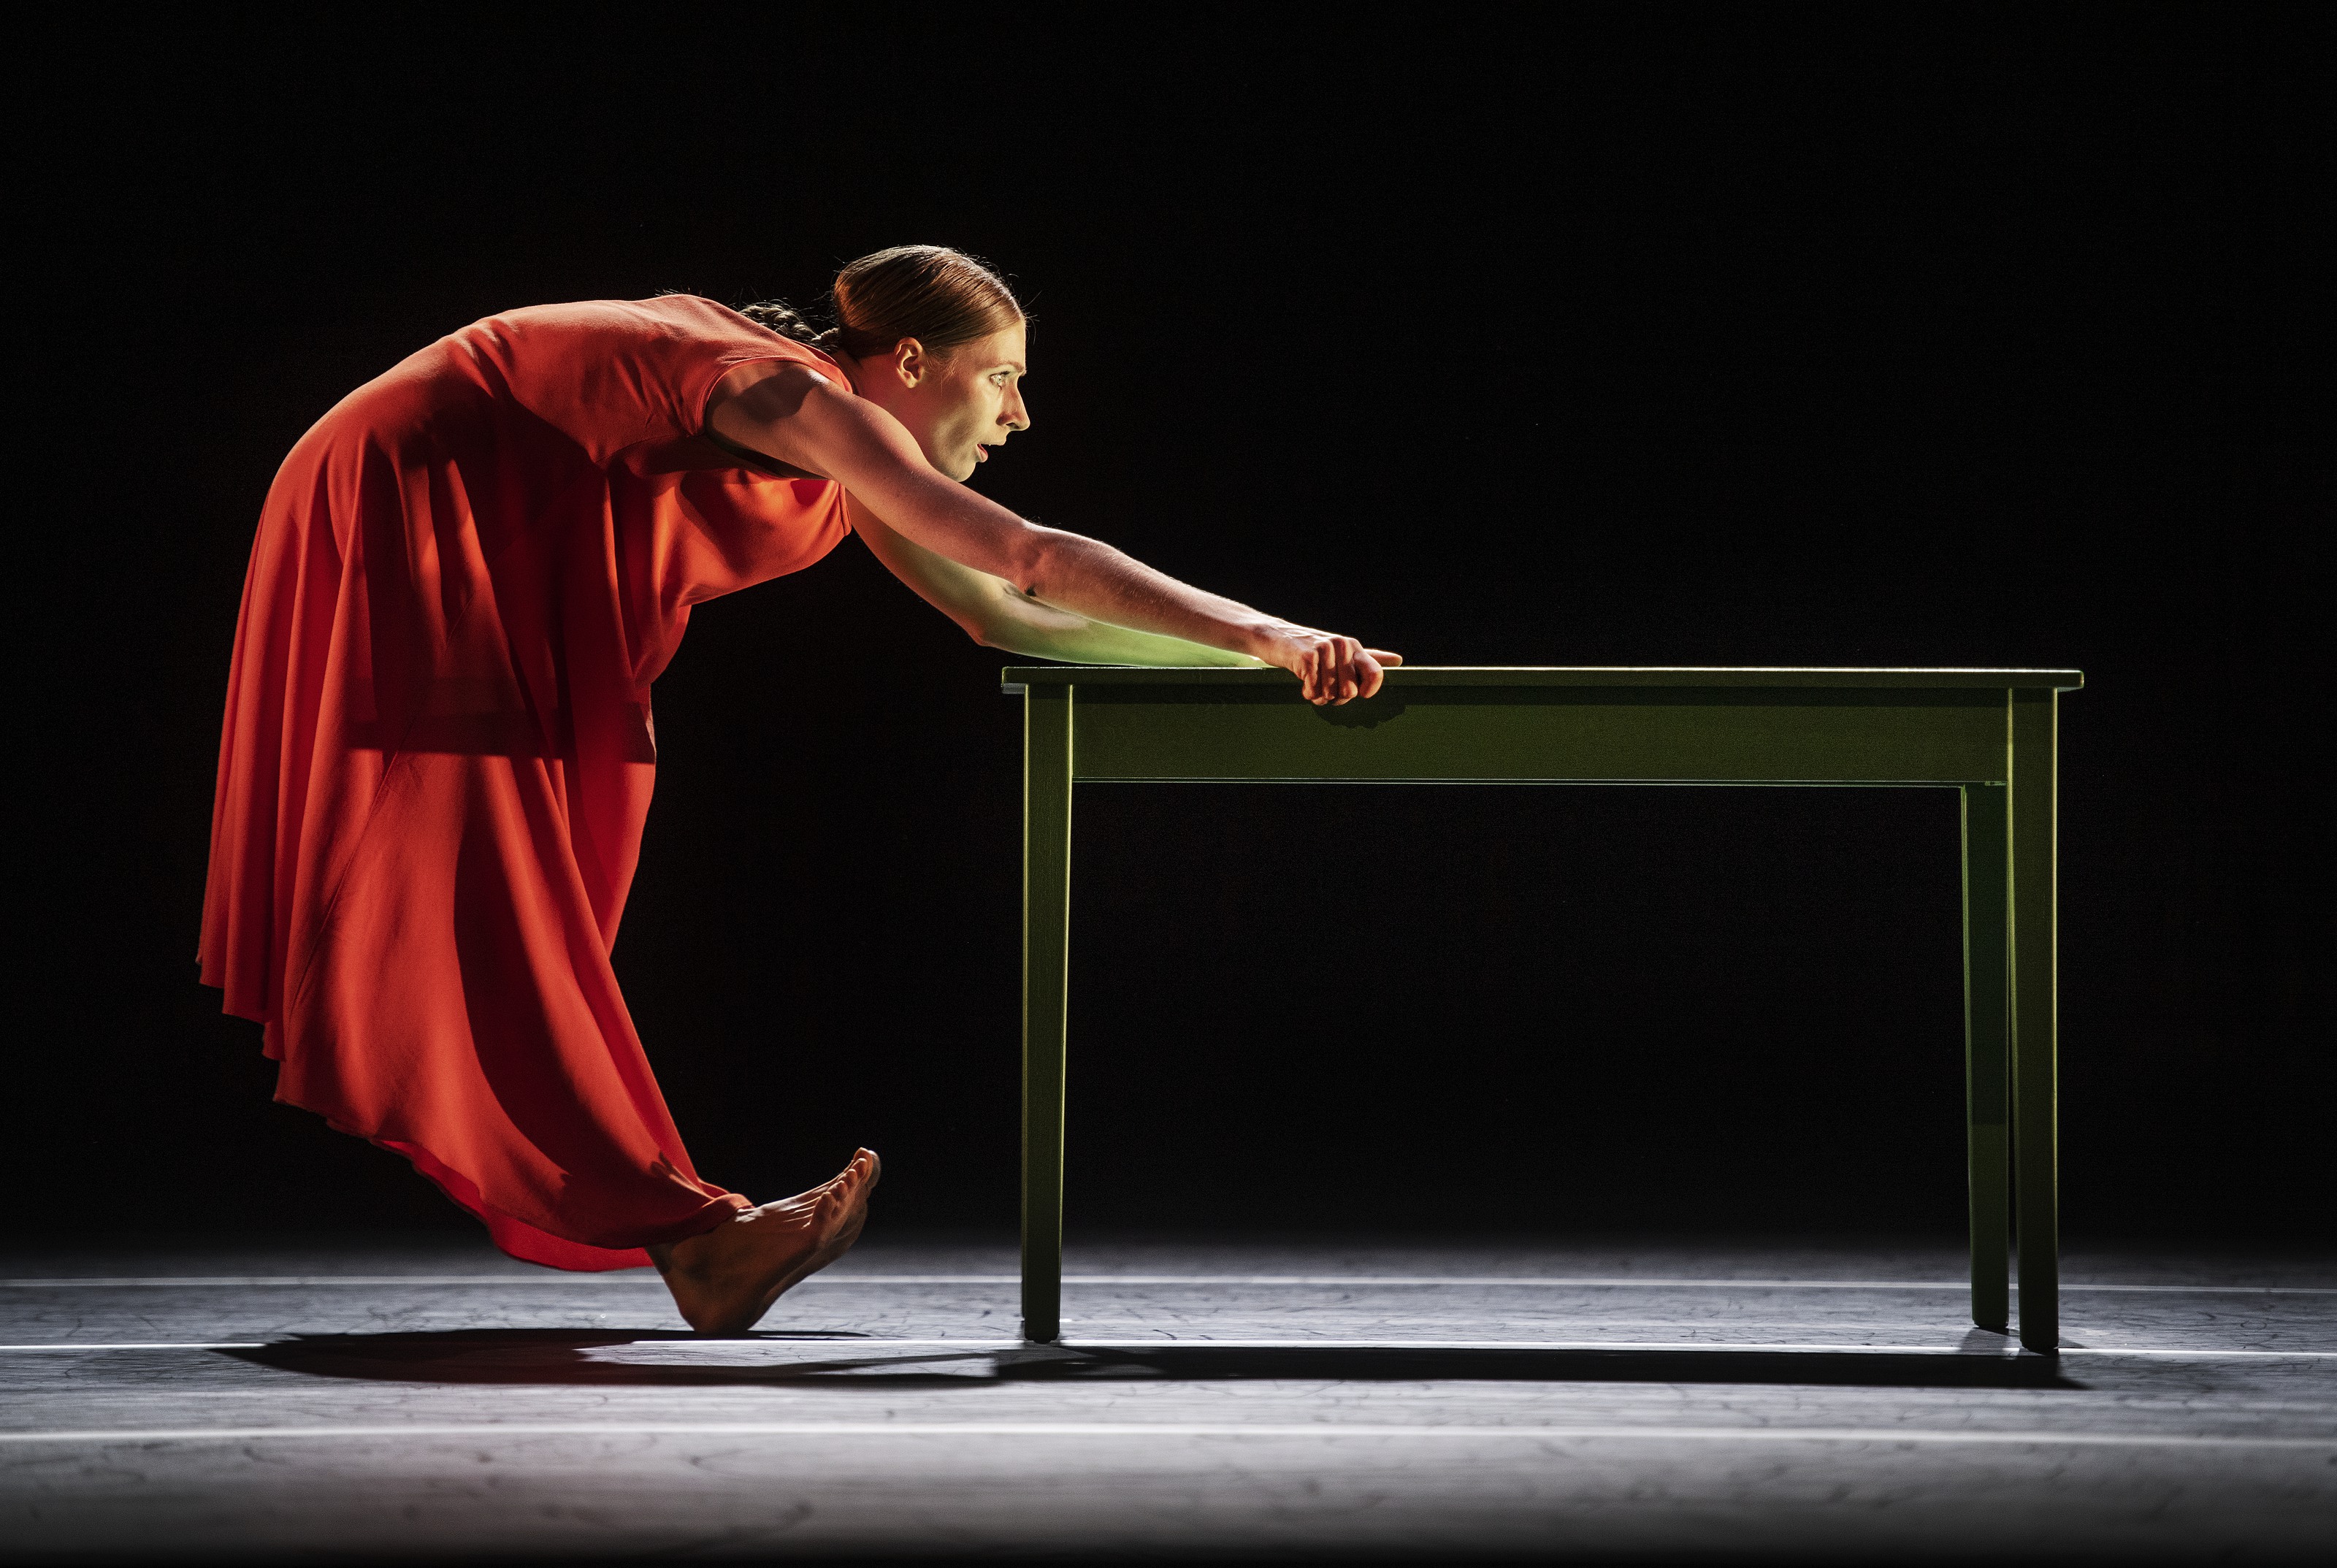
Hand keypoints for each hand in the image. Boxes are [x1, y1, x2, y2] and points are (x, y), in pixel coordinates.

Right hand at [1255, 624, 1402, 705]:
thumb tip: (1398, 660)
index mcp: (1354, 647)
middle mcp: (1343, 645)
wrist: (1277, 637)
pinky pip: (1314, 691)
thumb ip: (1369, 659)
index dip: (1367, 690)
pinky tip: (1303, 682)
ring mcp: (1325, 650)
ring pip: (1331, 694)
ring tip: (1312, 682)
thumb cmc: (1312, 649)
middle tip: (1325, 685)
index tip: (1357, 692)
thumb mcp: (1343, 652)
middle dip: (1336, 697)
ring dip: (1319, 696)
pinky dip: (1307, 693)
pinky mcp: (1307, 657)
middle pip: (1350, 692)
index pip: (1375, 673)